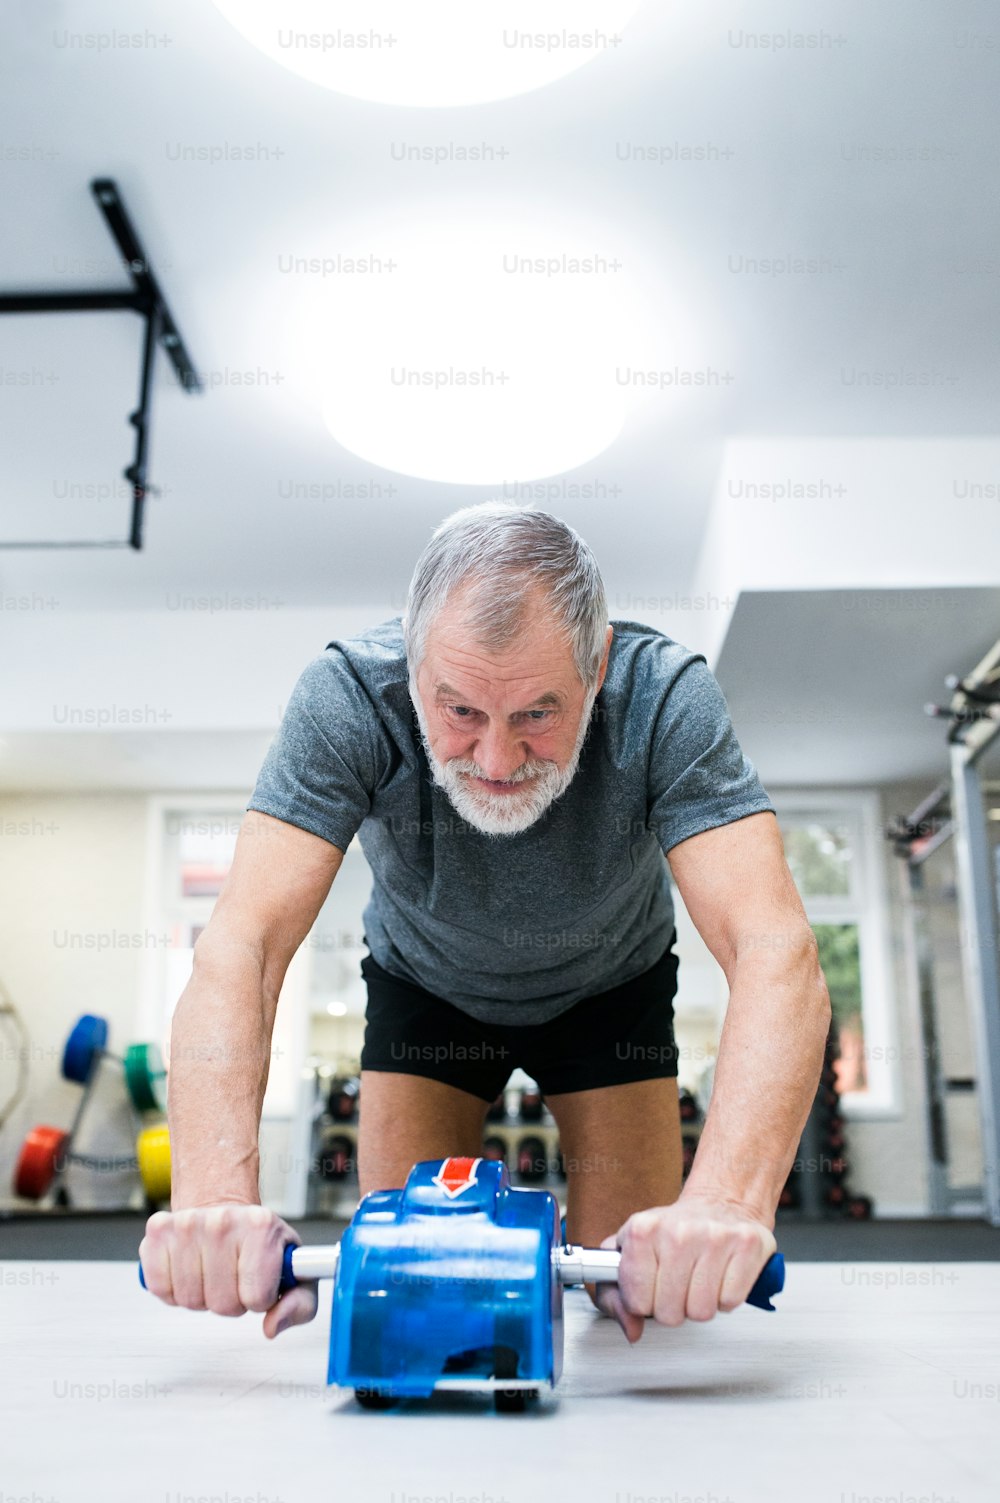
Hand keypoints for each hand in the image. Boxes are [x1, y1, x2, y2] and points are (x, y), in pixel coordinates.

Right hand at [139, 1202, 316, 1338]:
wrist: (223, 1208)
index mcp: (261, 1226)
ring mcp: (187, 1223)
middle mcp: (223, 1220)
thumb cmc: (258, 1242)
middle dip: (229, 1300)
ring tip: (211, 1271)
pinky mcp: (157, 1230)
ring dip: (201, 1296)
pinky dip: (172, 1290)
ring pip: (190, 1300)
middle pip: (222, 1303)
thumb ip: (300, 1305)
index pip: (257, 1298)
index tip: (258, 1281)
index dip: (259, 1300)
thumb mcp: (294, 1271)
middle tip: (233, 1277)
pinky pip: (160, 1288)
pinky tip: (187, 1269)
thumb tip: (273, 1326)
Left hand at [595, 1192, 776, 1341]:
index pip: (636, 1302)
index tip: (650, 1286)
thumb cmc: (675, 1230)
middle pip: (669, 1313)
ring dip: (700, 1304)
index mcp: (642, 1230)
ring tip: (699, 1279)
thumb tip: (631, 1330)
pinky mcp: (747, 1245)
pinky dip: (726, 1297)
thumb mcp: (632, 1251)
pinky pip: (730, 1302)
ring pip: (701, 1312)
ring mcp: (715, 1237)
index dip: (643, 1303)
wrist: (721, 1202)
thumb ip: (615, 1294)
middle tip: (678, 1283)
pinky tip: (720, 1275)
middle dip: (673, 1307)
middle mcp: (678, 1231)